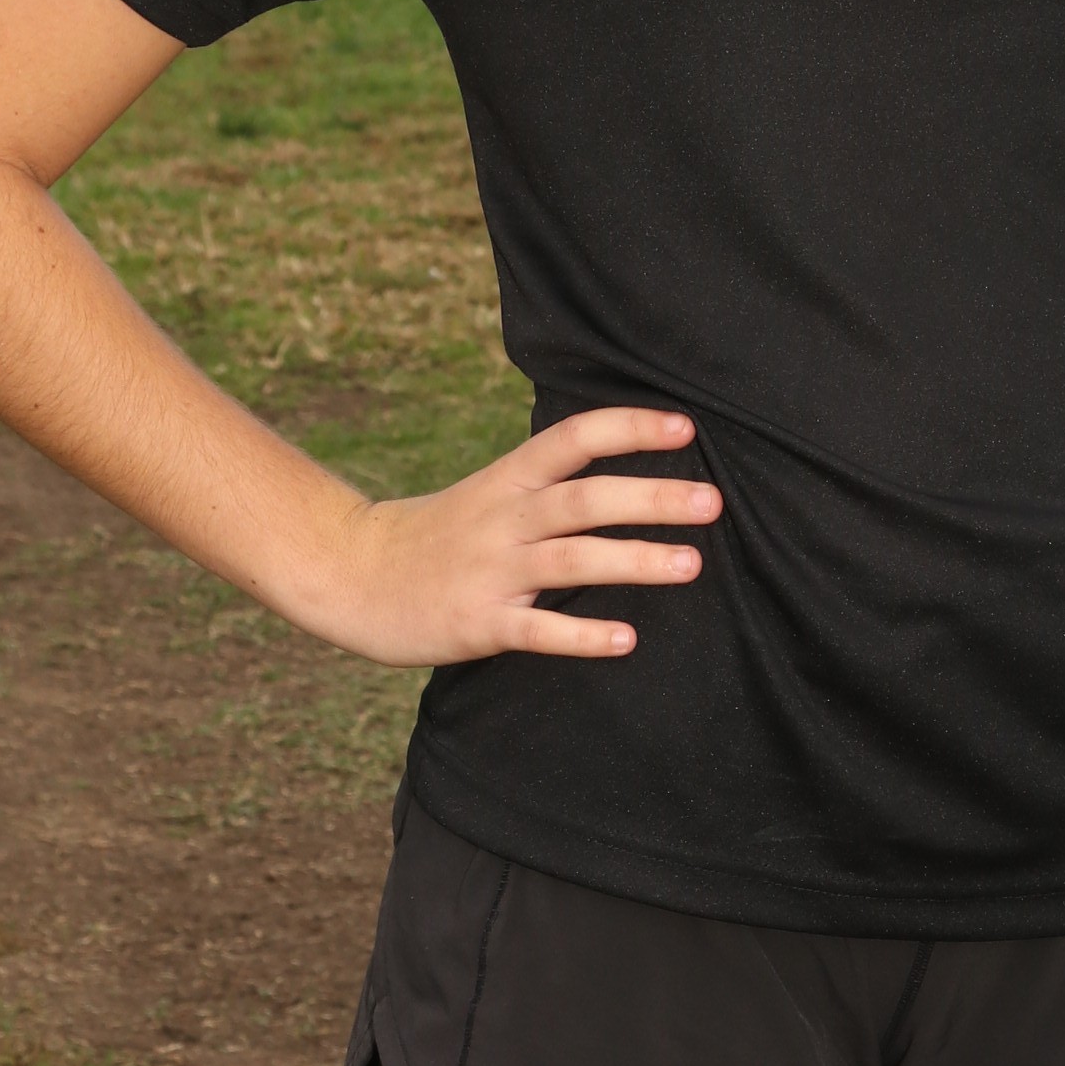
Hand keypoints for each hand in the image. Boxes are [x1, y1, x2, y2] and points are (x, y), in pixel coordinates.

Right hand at [293, 407, 719, 668]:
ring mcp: (490, 571)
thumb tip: (625, 473)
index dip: (629, 428)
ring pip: (571, 558)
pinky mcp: (478, 622)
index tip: (685, 426)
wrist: (352, 575)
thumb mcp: (489, 493)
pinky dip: (582, 634)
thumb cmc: (436, 535)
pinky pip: (537, 629)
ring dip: (634, 559)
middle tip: (712, 500)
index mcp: (508, 480)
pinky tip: (627, 640)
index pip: (574, 438)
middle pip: (585, 498)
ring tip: (692, 564)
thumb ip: (547, 484)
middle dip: (651, 497)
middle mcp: (503, 518)